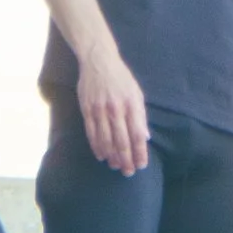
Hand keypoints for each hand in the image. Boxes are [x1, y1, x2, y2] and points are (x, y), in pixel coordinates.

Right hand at [78, 42, 150, 174]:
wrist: (99, 61)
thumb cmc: (121, 78)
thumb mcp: (136, 93)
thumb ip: (141, 116)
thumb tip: (145, 137)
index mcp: (131, 104)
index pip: (137, 134)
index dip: (140, 152)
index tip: (142, 164)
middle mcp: (116, 108)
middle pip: (122, 141)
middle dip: (126, 159)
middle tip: (128, 172)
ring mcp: (100, 109)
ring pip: (106, 140)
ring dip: (111, 156)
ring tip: (115, 166)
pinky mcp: (87, 109)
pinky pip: (92, 133)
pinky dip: (97, 147)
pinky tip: (101, 155)